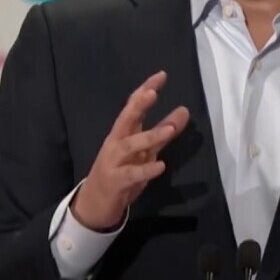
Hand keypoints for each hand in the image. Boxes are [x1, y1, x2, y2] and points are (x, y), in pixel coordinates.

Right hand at [71, 71, 189, 230]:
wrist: (94, 204)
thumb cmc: (122, 171)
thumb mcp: (146, 150)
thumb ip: (164, 130)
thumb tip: (185, 110)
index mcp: (123, 132)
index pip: (133, 106)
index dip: (146, 90)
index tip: (161, 75)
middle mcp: (116, 143)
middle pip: (125, 119)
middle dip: (138, 105)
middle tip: (152, 93)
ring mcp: (114, 162)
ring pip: (130, 146)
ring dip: (149, 137)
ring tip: (169, 130)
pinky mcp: (116, 181)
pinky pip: (131, 174)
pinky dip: (145, 170)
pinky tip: (160, 166)